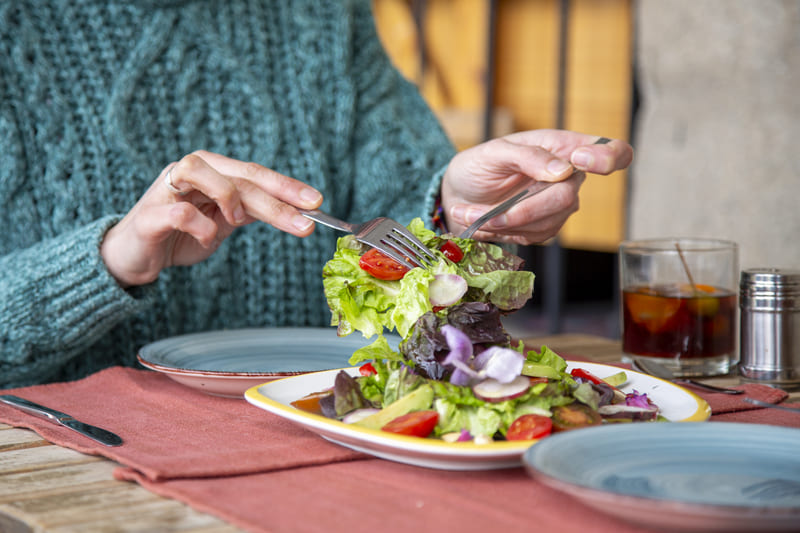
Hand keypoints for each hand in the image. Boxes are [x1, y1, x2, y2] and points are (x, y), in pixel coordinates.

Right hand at [100, 151, 322, 286]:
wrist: (131, 258)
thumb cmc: (178, 236)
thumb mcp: (222, 223)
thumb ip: (248, 212)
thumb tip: (294, 212)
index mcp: (211, 170)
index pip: (255, 173)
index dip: (287, 187)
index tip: (316, 203)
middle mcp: (189, 171)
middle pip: (240, 176)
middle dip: (277, 199)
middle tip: (306, 222)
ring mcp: (167, 189)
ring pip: (204, 173)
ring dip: (231, 196)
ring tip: (239, 220)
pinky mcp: (150, 214)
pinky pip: (180, 212)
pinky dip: (200, 226)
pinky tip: (207, 238)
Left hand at [440, 129, 632, 244]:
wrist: (457, 196)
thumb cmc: (477, 167)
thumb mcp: (493, 152)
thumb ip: (527, 156)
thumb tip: (563, 170)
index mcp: (561, 147)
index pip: (609, 151)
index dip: (608, 157)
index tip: (582, 160)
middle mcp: (567, 176)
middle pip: (567, 198)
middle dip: (523, 209)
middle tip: (488, 212)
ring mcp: (557, 205)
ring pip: (548, 222)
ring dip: (505, 223)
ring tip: (473, 215)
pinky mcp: (544, 227)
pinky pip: (534, 237)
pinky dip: (503, 233)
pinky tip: (483, 223)